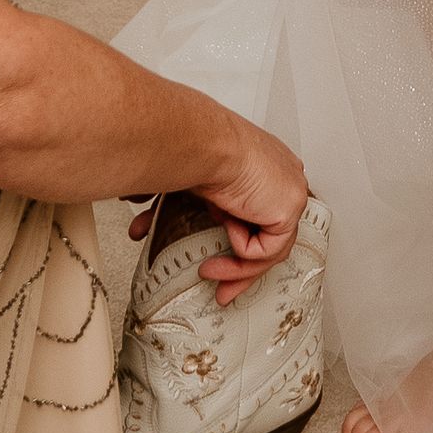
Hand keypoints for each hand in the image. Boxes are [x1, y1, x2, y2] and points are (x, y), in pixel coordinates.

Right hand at [127, 123, 310, 303]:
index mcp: (265, 166)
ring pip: (269, 250)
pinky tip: (227, 224)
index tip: (218, 261)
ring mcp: (290, 191)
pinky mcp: (290, 208)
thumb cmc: (193, 150)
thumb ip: (178, 204)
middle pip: (270, 237)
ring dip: (237, 269)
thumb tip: (142, 214)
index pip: (262, 215)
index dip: (241, 244)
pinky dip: (242, 247)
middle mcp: (283, 177)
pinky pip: (267, 250)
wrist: (204, 143)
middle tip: (222, 289)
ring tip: (207, 272)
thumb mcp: (188, 183)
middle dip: (242, 270)